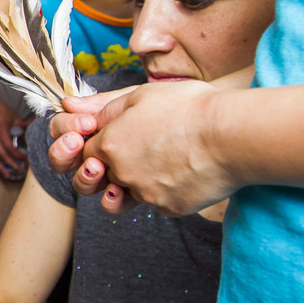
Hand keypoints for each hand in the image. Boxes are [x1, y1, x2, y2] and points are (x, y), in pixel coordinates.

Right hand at [0, 87, 28, 178]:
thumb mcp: (14, 116)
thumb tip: (36, 128)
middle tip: (20, 171)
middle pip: (2, 155)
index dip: (18, 156)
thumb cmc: (0, 109)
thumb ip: (24, 125)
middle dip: (12, 165)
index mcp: (0, 130)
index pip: (10, 148)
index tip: (26, 160)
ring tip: (8, 175)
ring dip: (0, 168)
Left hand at [71, 81, 231, 214]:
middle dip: (106, 170)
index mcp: (110, 144)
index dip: (93, 147)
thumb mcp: (142, 95)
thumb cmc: (190, 107)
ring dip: (134, 183)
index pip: (84, 154)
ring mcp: (145, 193)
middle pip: (99, 179)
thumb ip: (105, 107)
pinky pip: (158, 202)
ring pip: (128, 194)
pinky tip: (185, 171)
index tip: (112, 139)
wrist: (233, 134)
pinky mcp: (170, 207)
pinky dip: (166, 189)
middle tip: (133, 155)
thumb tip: (70, 106)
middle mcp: (122, 172)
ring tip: (156, 166)